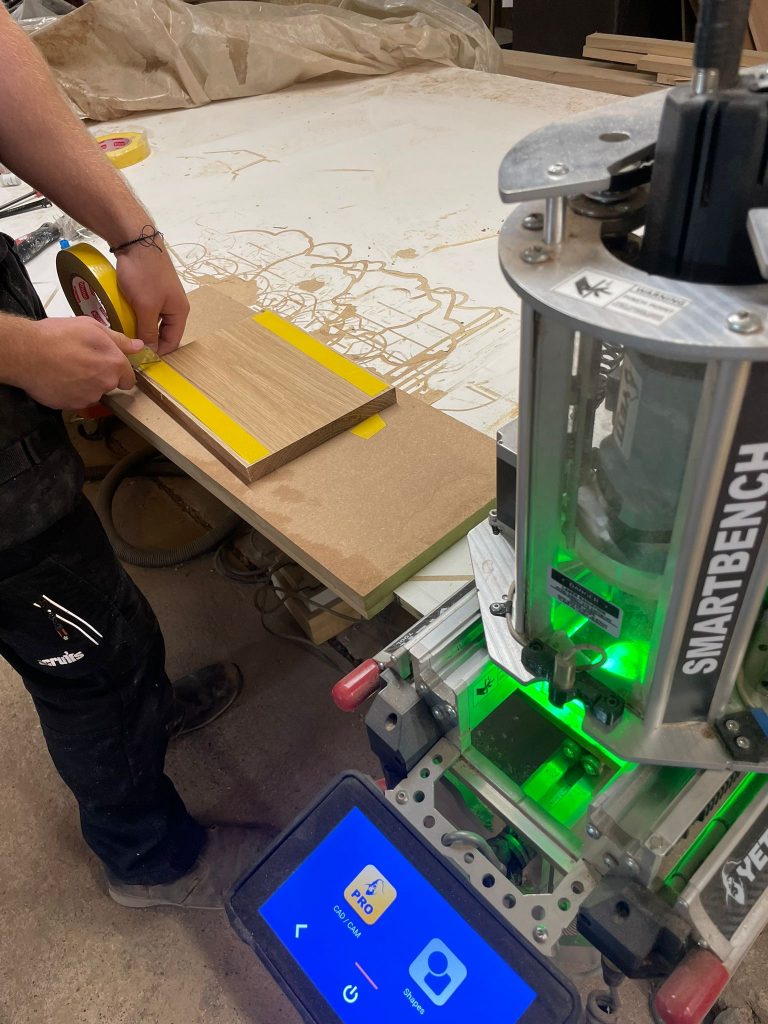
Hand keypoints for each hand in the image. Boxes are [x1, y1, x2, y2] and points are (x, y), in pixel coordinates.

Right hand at [8, 317, 143, 409]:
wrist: (26, 353)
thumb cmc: (58, 335)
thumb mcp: (91, 327)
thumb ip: (118, 340)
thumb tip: (139, 346)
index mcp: (114, 364)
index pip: (129, 378)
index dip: (118, 371)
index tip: (106, 364)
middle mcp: (106, 384)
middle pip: (110, 385)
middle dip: (100, 376)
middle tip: (81, 361)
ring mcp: (89, 397)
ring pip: (93, 393)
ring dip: (85, 385)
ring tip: (67, 369)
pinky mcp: (72, 406)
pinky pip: (76, 400)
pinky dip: (70, 392)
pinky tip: (59, 379)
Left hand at [116, 242, 189, 355]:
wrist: (136, 240)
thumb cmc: (144, 275)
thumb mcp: (146, 307)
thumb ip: (148, 331)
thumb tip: (149, 351)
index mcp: (179, 312)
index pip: (172, 342)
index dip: (157, 352)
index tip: (138, 358)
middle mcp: (174, 306)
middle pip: (162, 332)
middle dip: (146, 340)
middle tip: (128, 346)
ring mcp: (162, 296)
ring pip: (151, 320)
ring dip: (138, 327)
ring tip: (123, 332)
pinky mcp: (150, 288)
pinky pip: (144, 309)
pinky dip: (134, 314)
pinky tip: (122, 315)